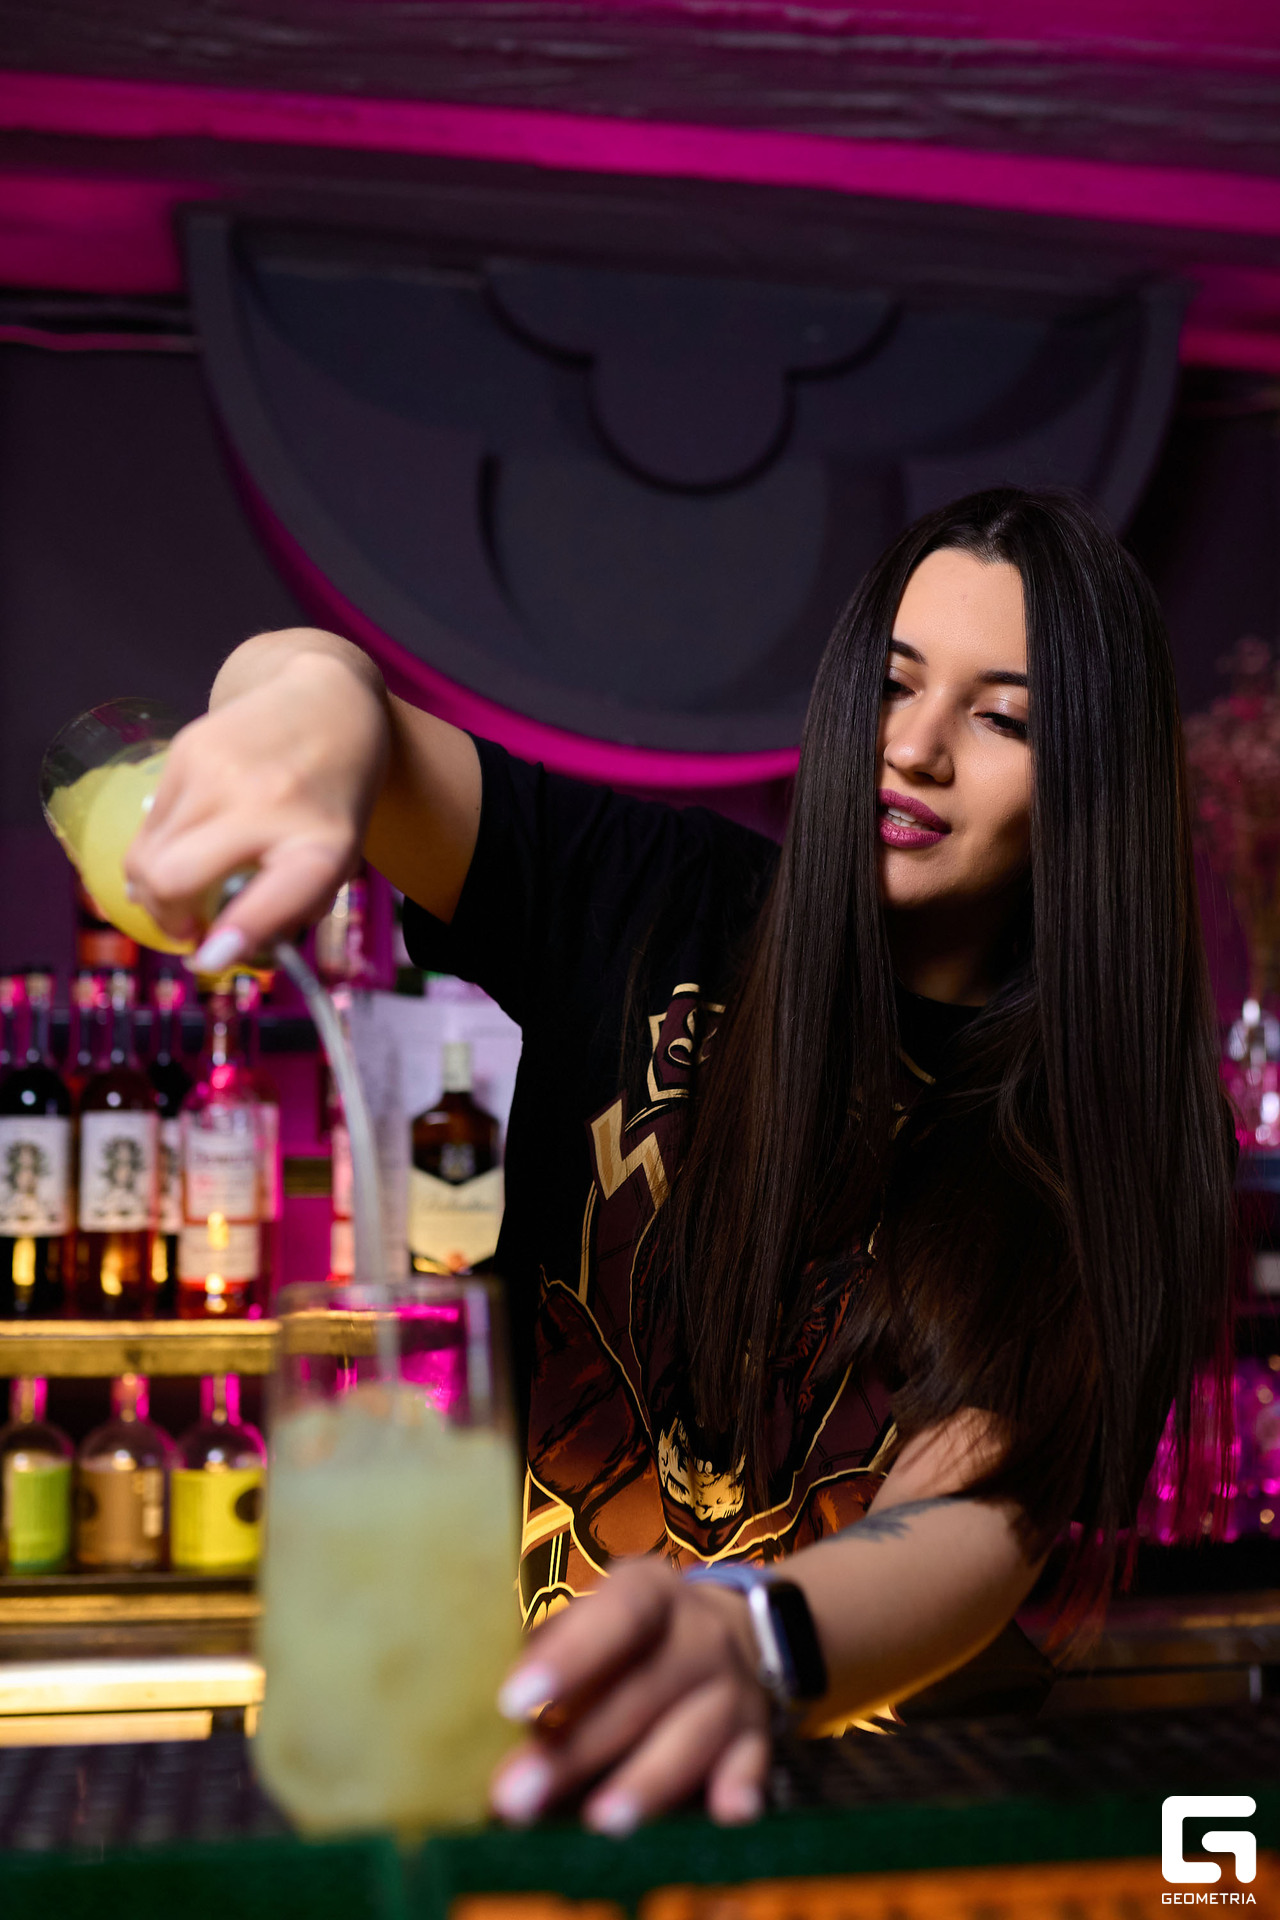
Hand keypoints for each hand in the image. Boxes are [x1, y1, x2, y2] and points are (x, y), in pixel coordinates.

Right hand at [125, 646, 387, 965]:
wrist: (327, 700)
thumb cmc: (333, 799)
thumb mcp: (336, 860)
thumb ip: (288, 909)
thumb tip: (219, 953)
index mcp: (321, 843)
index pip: (274, 897)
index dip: (235, 935)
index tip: (208, 957)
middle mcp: (266, 803)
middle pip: (172, 879)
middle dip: (166, 917)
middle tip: (187, 926)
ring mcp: (217, 771)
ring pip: (146, 856)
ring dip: (155, 887)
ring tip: (185, 886)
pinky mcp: (185, 748)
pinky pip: (149, 823)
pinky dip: (158, 847)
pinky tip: (189, 841)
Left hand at [491, 1559, 770, 1833]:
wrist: (731, 1631)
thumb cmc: (630, 1637)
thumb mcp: (597, 1619)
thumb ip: (555, 1658)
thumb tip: (502, 1724)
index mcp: (650, 1593)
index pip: (616, 1615)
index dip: (569, 1657)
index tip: (513, 1702)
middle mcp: (700, 1636)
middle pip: (642, 1690)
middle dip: (578, 1749)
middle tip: (517, 1797)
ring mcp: (733, 1687)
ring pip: (693, 1733)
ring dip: (647, 1781)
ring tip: (600, 1822)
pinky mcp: (757, 1736)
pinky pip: (752, 1762)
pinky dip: (740, 1786)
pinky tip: (724, 1815)